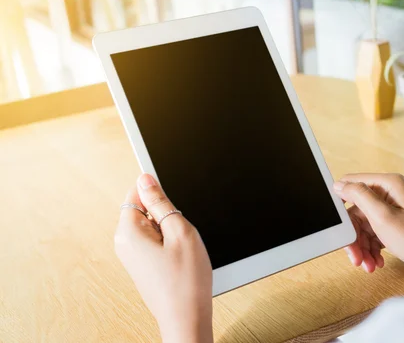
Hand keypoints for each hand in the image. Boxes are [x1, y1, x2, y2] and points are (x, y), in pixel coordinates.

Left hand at [115, 174, 212, 342]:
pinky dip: (169, 244)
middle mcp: (124, 243)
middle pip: (144, 209)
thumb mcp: (180, 231)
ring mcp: (132, 256)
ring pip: (152, 226)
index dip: (157, 192)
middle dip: (166, 214)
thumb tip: (145, 179)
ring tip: (182, 249)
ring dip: (170, 230)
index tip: (174, 204)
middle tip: (182, 232)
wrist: (187, 318)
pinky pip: (154, 241)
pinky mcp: (142, 265)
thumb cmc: (186, 281)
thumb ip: (160, 202)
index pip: (135, 192)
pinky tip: (180, 259)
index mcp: (128, 232)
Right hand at [333, 173, 403, 290]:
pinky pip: (373, 234)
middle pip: (356, 211)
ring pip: (364, 226)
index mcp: (389, 184)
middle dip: (354, 236)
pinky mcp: (394, 225)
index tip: (337, 225)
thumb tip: (339, 185)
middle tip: (355, 256)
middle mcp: (390, 194)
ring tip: (369, 264)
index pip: (352, 184)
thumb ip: (359, 196)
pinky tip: (376, 262)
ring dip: (363, 247)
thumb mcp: (383, 217)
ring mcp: (392, 210)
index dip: (341, 204)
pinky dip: (372, 249)